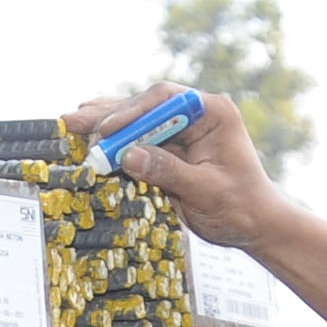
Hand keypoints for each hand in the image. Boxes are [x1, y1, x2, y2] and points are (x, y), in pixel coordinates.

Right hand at [62, 82, 299, 250]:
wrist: (255, 225)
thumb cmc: (240, 207)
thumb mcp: (205, 192)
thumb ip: (168, 171)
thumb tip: (129, 155)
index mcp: (213, 113)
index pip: (165, 100)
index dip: (132, 111)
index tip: (107, 129)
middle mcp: (196, 114)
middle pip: (145, 105)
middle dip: (109, 115)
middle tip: (72, 120)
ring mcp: (182, 130)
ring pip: (137, 120)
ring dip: (105, 123)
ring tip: (71, 123)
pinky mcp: (171, 147)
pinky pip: (138, 138)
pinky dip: (115, 140)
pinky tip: (90, 135)